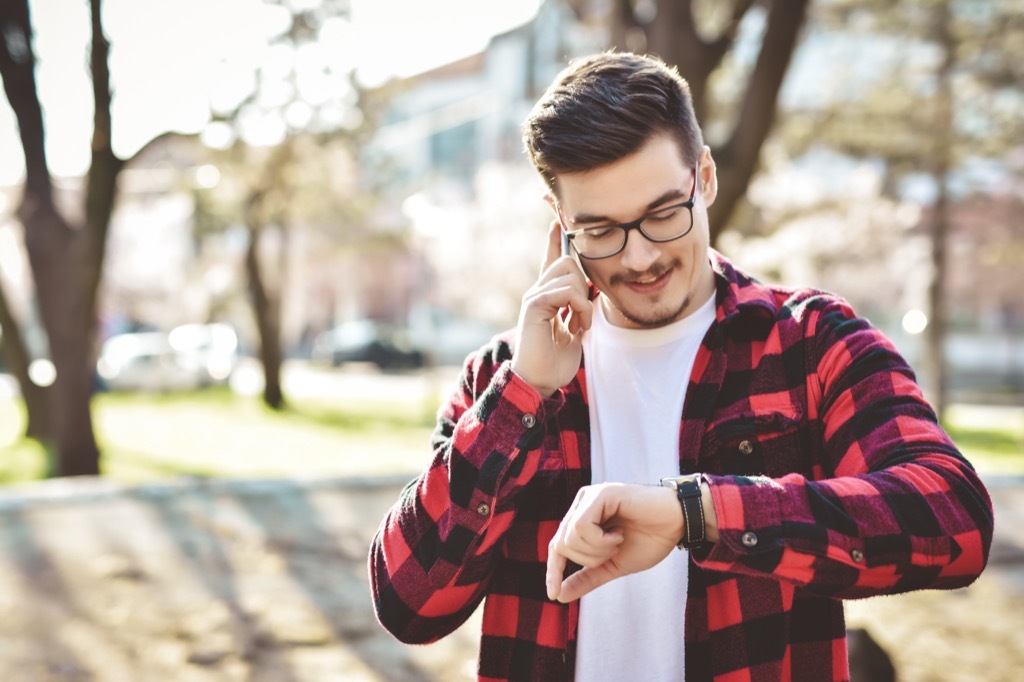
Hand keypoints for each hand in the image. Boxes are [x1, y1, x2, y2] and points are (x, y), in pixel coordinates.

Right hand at [511, 220, 592, 396]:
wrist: (539, 381)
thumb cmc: (556, 361)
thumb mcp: (574, 329)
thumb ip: (578, 308)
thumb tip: (591, 290)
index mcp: (547, 295)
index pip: (552, 260)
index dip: (554, 240)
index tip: (556, 219)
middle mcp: (538, 291)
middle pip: (568, 261)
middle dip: (584, 285)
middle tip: (583, 316)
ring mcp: (534, 296)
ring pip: (569, 272)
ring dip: (584, 301)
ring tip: (580, 324)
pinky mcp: (534, 304)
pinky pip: (567, 291)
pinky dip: (580, 308)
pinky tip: (577, 326)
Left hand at [545, 483, 683, 602]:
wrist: (678, 524)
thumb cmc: (649, 540)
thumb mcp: (613, 565)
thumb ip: (587, 577)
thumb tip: (559, 596)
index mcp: (582, 518)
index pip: (556, 546)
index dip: (553, 571)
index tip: (554, 595)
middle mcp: (581, 504)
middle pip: (561, 544)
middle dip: (588, 559)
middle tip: (613, 551)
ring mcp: (590, 496)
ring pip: (570, 537)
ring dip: (597, 550)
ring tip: (618, 540)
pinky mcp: (601, 494)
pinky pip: (581, 527)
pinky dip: (600, 540)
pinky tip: (619, 534)